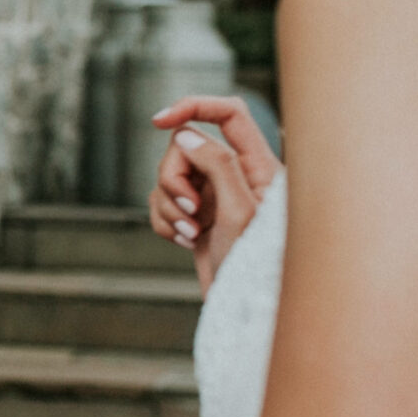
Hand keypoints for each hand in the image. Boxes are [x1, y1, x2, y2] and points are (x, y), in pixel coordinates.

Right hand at [148, 96, 282, 291]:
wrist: (246, 310)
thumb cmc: (256, 266)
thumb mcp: (239, 212)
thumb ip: (216, 165)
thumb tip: (184, 135)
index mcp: (259, 165)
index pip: (229, 114)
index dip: (193, 106)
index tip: (159, 121)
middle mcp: (236, 175)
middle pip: (185, 148)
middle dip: (173, 178)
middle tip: (190, 209)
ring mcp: (214, 196)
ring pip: (169, 178)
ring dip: (169, 207)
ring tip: (192, 235)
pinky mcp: (196, 217)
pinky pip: (163, 203)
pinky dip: (166, 222)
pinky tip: (187, 243)